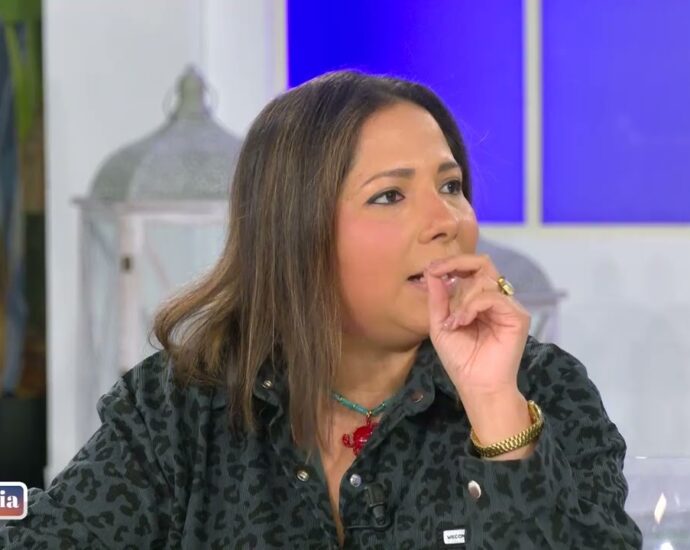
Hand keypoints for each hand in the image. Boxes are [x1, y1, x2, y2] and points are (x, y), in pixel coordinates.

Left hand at [424, 254, 530, 400]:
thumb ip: (438, 298)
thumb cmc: (459, 359)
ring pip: (484, 280)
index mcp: (479, 300)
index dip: (452, 263)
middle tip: (437, 271)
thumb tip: (431, 271)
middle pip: (483, 264)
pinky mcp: (517, 316)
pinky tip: (463, 321)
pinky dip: (472, 306)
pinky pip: (493, 297)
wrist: (476, 386)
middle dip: (457, 263)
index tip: (431, 268)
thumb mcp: (440, 324)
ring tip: (453, 321)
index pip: (471, 269)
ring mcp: (508, 306)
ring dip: (461, 298)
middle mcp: (496, 299)